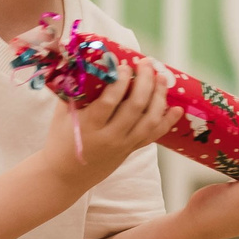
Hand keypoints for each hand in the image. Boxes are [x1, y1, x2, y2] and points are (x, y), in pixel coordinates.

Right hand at [51, 58, 179, 185]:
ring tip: (161, 78)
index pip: (110, 101)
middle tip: (147, 64)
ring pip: (149, 121)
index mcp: (89, 126)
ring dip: (159, 97)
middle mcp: (110, 137)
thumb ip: (75, 91)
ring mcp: (123, 145)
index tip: (124, 65)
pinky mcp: (131, 151)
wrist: (65, 175)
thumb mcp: (62, 115)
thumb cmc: (60, 140)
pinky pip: (153, 136)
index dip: (120, 81)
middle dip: (145, 82)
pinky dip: (167, 121)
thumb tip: (84, 62)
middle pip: (135, 107)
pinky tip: (177, 108)